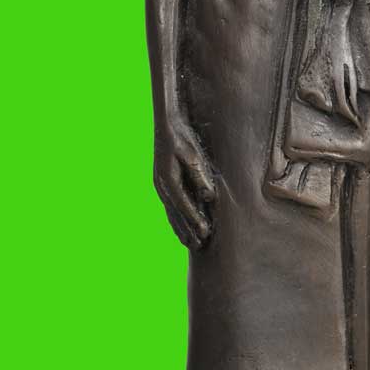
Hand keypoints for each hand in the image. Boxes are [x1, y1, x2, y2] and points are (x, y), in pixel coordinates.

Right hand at [154, 118, 216, 248]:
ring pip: (171, 213)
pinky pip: (170, 207)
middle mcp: (161, 186)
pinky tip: (181, 228)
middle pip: (176, 214)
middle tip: (200, 246)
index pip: (183, 205)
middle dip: (188, 230)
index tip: (205, 233)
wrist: (166, 124)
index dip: (195, 220)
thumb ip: (199, 175)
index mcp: (168, 179)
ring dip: (181, 229)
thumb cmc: (181, 137)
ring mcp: (160, 186)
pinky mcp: (163, 184)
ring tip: (192, 243)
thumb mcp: (192, 153)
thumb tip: (209, 196)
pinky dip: (176, 220)